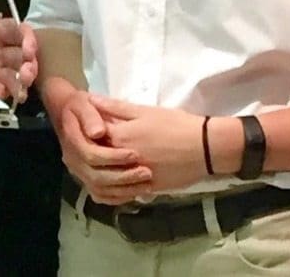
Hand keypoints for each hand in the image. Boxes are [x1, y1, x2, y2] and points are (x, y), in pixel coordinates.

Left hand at [0, 14, 26, 100]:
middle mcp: (1, 51)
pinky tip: (3, 102)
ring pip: (18, 75)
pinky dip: (5, 97)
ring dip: (21, 84)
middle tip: (26, 77)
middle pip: (23, 57)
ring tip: (19, 94)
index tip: (29, 51)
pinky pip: (4, 91)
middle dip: (29, 67)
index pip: (17, 32)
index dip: (28, 39)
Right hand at [44, 79, 151, 204]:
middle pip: (97, 176)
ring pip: (100, 189)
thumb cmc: (81, 108)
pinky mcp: (86, 180)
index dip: (113, 157)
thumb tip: (98, 132)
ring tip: (146, 185)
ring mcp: (79, 172)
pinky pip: (101, 195)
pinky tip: (135, 192)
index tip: (134, 154)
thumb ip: (91, 116)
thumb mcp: (84, 104)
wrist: (69, 114)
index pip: (91, 155)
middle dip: (123, 177)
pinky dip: (118, 197)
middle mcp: (73, 161)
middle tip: (146, 172)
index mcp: (72, 142)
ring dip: (124, 190)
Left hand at [91, 96, 206, 194]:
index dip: (85, 130)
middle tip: (90, 143)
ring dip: (101, 169)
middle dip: (91, 150)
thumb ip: (115, 107)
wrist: (204, 148)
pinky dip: (116, 185)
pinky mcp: (146, 189)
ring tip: (102, 159)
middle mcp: (122, 160)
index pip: (90, 135)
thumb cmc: (175, 124)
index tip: (85, 125)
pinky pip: (122, 191)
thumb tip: (90, 99)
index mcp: (121, 137)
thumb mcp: (144, 111)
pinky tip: (116, 175)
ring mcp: (133, 177)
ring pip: (107, 177)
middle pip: (96, 158)